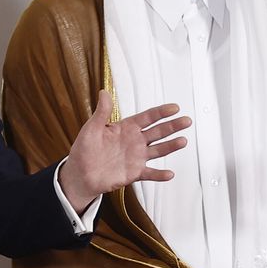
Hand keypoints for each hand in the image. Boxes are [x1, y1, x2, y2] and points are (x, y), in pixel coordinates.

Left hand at [58, 90, 190, 211]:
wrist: (80, 173)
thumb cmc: (84, 149)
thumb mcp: (91, 128)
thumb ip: (102, 112)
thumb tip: (103, 93)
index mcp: (126, 128)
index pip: (147, 117)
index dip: (161, 112)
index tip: (174, 108)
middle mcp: (134, 141)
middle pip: (158, 132)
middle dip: (172, 126)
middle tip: (186, 121)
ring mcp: (136, 157)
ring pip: (158, 150)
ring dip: (171, 146)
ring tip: (183, 141)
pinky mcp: (134, 173)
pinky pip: (150, 173)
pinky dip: (159, 175)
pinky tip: (169, 173)